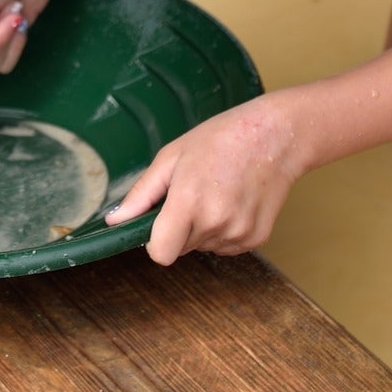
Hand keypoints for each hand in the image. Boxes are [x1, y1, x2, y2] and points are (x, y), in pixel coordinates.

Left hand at [102, 94, 302, 265]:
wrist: (276, 136)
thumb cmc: (221, 139)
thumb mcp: (172, 156)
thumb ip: (142, 194)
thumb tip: (115, 220)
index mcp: (189, 201)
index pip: (161, 254)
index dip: (155, 242)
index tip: (158, 224)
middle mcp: (216, 223)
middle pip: (181, 247)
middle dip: (179, 227)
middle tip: (195, 191)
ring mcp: (239, 234)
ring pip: (203, 247)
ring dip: (203, 228)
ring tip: (217, 192)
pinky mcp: (257, 239)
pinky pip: (227, 246)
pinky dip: (225, 230)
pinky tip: (234, 200)